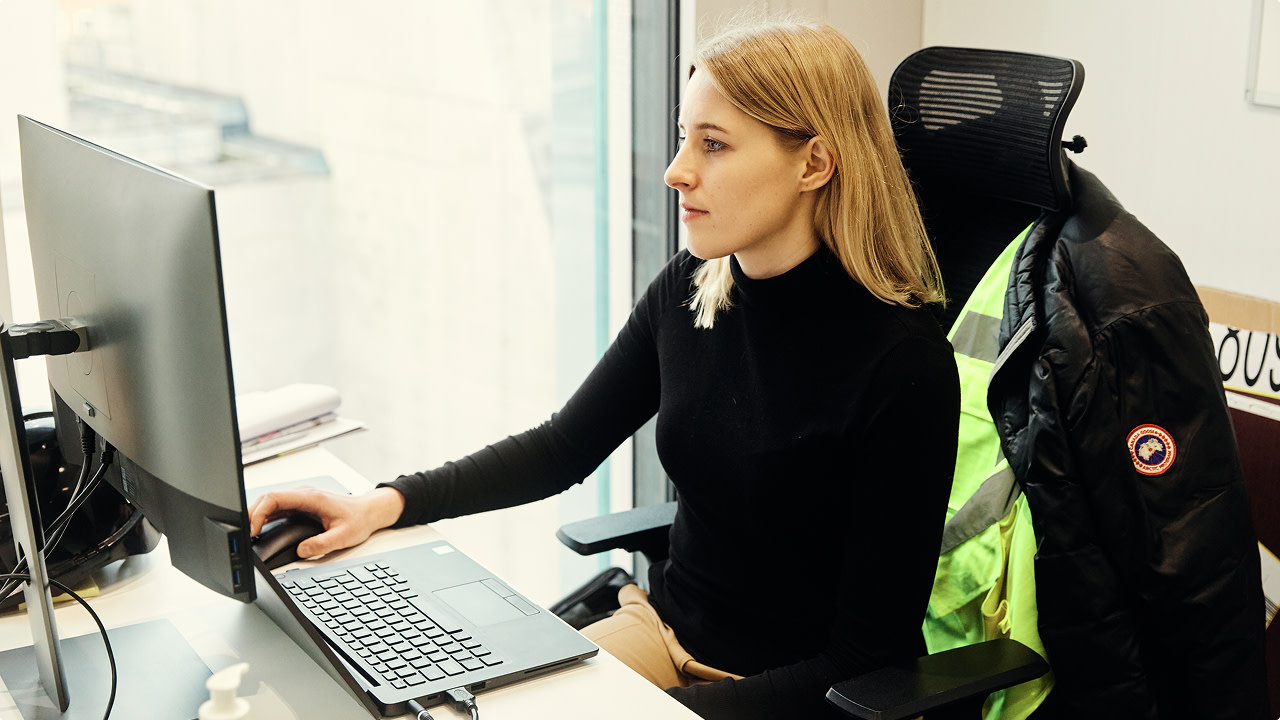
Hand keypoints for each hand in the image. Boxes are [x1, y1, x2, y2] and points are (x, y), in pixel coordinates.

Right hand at [248, 486, 405, 559]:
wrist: (370, 510)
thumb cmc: (359, 519)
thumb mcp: (343, 536)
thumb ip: (322, 544)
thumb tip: (301, 550)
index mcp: (311, 497)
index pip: (275, 498)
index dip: (258, 512)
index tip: (251, 529)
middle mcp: (303, 495)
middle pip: (267, 499)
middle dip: (251, 515)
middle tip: (244, 535)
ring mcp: (300, 500)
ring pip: (270, 503)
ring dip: (256, 516)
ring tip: (248, 535)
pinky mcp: (300, 506)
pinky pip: (277, 509)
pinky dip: (265, 519)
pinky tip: (260, 531)